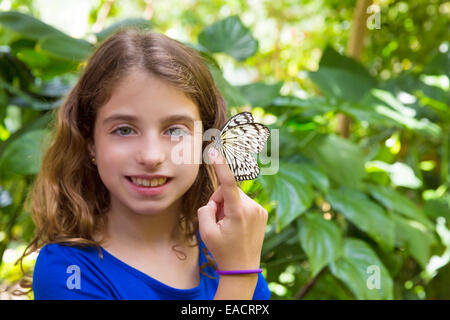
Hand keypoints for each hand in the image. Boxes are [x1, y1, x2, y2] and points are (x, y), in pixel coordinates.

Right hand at [197, 147, 267, 270]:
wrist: (243, 269)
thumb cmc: (222, 251)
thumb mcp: (205, 232)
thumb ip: (205, 209)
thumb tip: (215, 201)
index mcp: (238, 212)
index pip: (228, 183)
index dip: (220, 165)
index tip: (214, 151)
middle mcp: (252, 207)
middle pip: (228, 191)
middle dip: (219, 201)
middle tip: (218, 221)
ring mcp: (260, 210)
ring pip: (236, 197)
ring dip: (229, 206)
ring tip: (229, 226)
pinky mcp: (263, 213)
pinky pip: (244, 203)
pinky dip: (237, 209)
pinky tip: (237, 226)